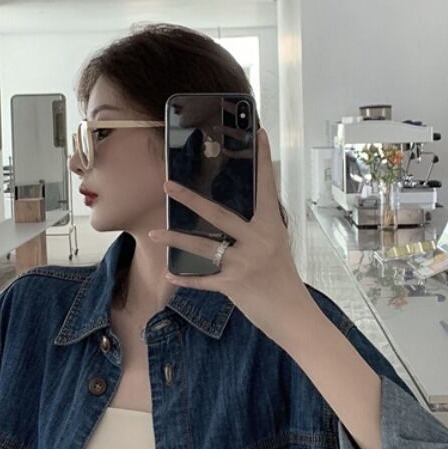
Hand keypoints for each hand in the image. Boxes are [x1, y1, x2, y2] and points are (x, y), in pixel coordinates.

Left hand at [148, 128, 308, 342]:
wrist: (293, 315)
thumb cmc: (283, 280)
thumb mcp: (276, 247)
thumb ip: (257, 231)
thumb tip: (231, 218)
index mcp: (272, 227)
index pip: (267, 188)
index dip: (264, 160)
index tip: (261, 133)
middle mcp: (258, 240)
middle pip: (218, 214)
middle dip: (190, 199)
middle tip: (167, 185)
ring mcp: (245, 263)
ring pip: (203, 246)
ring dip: (176, 239)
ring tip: (154, 232)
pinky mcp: (234, 285)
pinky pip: (203, 279)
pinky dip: (186, 278)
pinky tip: (170, 272)